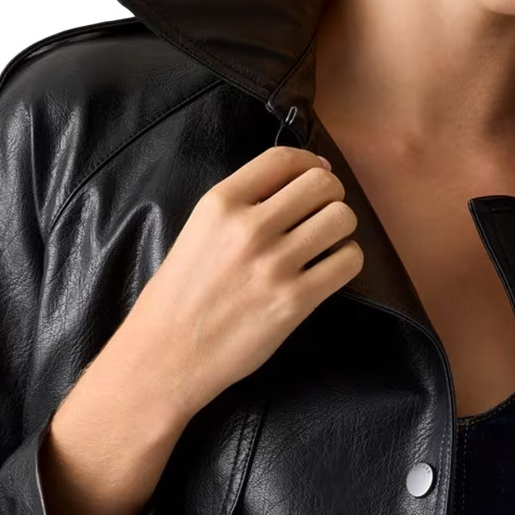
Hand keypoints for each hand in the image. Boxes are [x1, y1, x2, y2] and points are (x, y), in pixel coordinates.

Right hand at [122, 146, 362, 422]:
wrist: (166, 355)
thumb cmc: (179, 297)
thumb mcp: (197, 231)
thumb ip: (240, 205)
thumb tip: (298, 181)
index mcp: (220, 204)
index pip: (283, 159)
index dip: (310, 162)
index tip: (317, 173)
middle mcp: (248, 228)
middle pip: (321, 184)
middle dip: (331, 195)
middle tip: (323, 213)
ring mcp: (273, 265)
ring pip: (341, 219)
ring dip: (341, 228)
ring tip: (327, 243)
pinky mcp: (294, 301)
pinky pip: (348, 262)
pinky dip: (346, 261)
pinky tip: (329, 269)